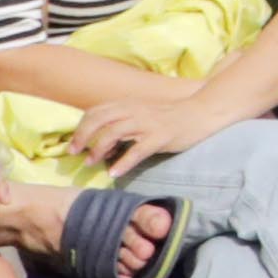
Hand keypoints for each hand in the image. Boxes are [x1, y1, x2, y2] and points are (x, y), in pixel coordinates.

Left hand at [48, 78, 231, 183]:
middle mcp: (135, 111)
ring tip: (91, 163)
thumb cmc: (172, 116)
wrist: (203, 112)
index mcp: (129, 104)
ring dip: (98, 149)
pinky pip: (137, 150)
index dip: (81, 127)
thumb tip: (102, 143)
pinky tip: (115, 173)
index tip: (74, 144)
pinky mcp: (161, 136)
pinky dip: (123, 162)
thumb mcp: (143, 113)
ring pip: (113, 133)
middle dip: (82, 137)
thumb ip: (123, 122)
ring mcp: (148, 123)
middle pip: (99, 120)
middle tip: (76, 154)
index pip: (96, 112)